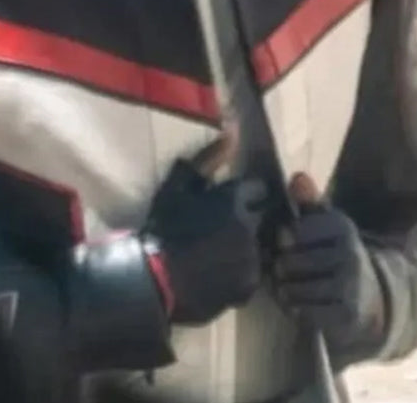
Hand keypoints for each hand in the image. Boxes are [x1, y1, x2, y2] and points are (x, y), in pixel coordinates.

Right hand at [143, 143, 267, 324]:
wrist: (153, 278)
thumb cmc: (164, 226)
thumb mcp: (179, 186)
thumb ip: (209, 158)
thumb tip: (234, 130)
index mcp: (234, 199)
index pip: (259, 188)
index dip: (246, 193)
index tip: (232, 201)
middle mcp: (250, 227)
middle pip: (263, 216)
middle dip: (250, 217)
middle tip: (226, 225)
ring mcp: (252, 259)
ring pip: (260, 245)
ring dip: (248, 245)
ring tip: (223, 251)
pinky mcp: (249, 286)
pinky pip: (253, 273)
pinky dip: (242, 270)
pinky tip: (220, 271)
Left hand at [273, 173, 386, 354]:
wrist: (369, 293)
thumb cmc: (333, 250)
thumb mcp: (324, 222)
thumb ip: (308, 200)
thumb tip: (297, 177)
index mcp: (341, 226)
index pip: (290, 232)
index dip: (281, 239)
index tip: (283, 241)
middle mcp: (349, 254)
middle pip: (288, 262)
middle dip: (278, 266)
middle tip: (278, 267)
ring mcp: (349, 287)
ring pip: (292, 289)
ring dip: (283, 289)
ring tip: (285, 284)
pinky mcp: (346, 315)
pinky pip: (303, 312)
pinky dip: (294, 308)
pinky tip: (297, 301)